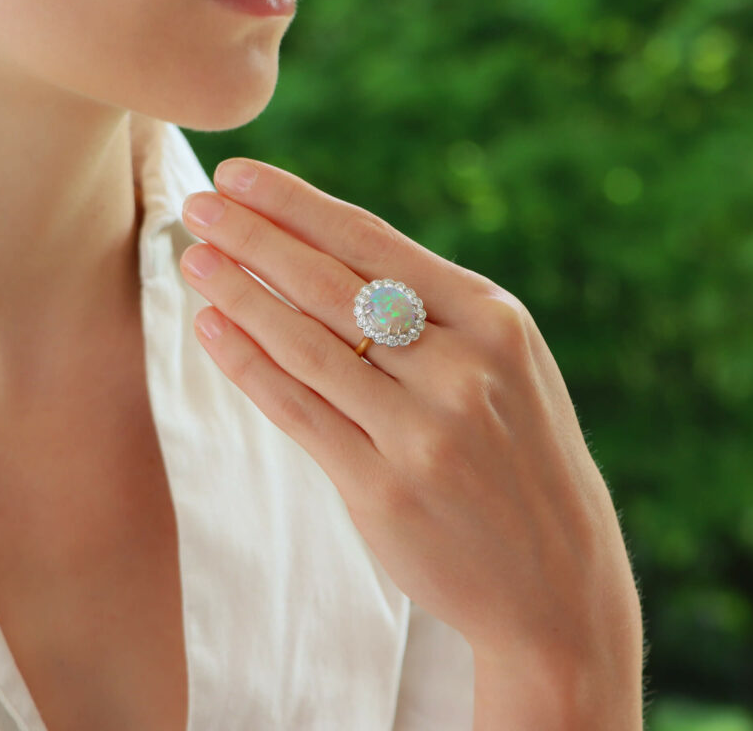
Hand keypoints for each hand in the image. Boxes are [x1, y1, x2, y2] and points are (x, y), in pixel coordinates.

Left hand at [179, 158, 643, 717]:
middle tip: (200, 203)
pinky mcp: (383, 490)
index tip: (240, 176)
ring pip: (307, 344)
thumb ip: (435, 313)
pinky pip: (300, 411)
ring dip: (241, 294)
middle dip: (256, 237)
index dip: (298, 205)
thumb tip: (331, 257)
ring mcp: (421, 432)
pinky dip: (249, 365)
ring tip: (196, 257)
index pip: (375, 243)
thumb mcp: (507, 363)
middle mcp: (460, 367)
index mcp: (494, 318)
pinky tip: (214, 329)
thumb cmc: (524, 454)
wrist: (556, 576)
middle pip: (333, 285)